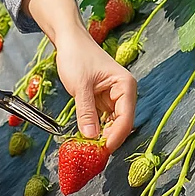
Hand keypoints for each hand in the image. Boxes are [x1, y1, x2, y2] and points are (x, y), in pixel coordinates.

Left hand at [53, 29, 136, 152]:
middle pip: (121, 124)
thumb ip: (86, 112)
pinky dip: (95, 129)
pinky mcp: (102, 101)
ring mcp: (113, 98)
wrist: (69, 41)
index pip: (125, 118)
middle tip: (94, 154)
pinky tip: (86, 138)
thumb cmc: (77, 56)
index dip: (115, 137)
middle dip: (108, 139)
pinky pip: (102, 120)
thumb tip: (91, 137)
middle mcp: (124, 93)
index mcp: (126, 85)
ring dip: (101, 136)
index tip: (102, 151)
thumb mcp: (80, 86)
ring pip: (111, 124)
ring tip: (89, 149)